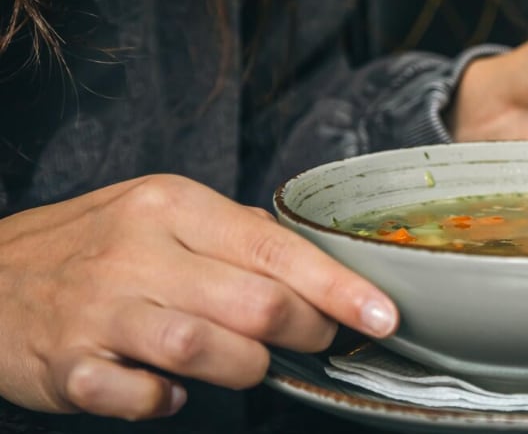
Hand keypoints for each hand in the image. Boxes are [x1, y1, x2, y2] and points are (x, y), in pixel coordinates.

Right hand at [0, 175, 397, 419]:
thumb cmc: (94, 244)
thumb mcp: (161, 213)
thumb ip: (235, 235)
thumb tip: (314, 267)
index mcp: (172, 205)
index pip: (275, 247)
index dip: (338, 288)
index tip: (382, 315)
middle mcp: (138, 252)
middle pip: (255, 304)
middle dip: (305, 331)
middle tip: (315, 338)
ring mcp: (100, 310)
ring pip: (207, 350)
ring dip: (247, 368)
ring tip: (249, 363)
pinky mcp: (68, 365)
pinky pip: (142, 396)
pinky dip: (169, 400)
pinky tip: (173, 389)